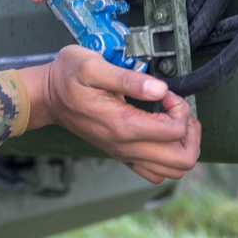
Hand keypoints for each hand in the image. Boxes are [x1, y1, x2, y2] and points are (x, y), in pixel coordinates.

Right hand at [17, 46, 201, 182]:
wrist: (47, 97)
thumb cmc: (67, 78)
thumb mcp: (92, 66)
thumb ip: (128, 79)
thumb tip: (160, 89)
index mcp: (122, 125)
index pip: (174, 131)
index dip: (180, 108)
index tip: (165, 93)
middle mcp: (125, 146)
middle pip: (181, 160)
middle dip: (190, 132)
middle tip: (177, 109)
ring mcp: (124, 154)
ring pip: (172, 171)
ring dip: (182, 146)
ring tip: (173, 121)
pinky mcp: (121, 154)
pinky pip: (154, 172)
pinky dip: (167, 156)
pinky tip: (161, 132)